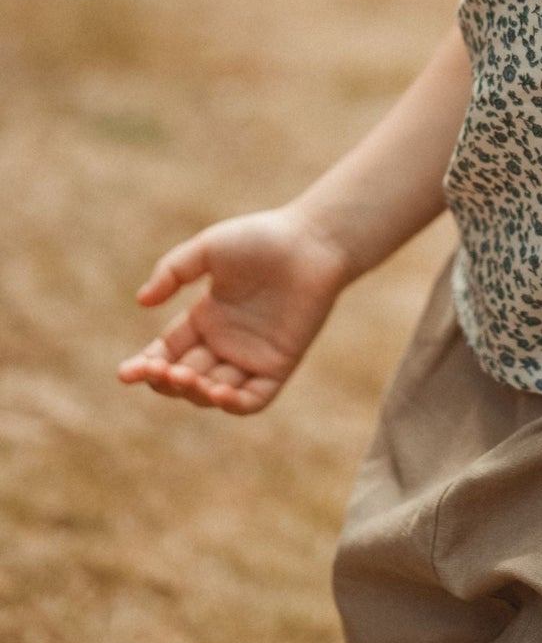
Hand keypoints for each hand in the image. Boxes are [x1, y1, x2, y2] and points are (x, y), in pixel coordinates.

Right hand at [116, 206, 352, 414]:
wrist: (314, 241)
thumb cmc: (262, 238)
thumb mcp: (209, 249)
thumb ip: (173, 271)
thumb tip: (142, 301)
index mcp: (205, 317)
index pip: (166, 352)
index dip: (145, 366)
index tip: (126, 373)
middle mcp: (225, 341)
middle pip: (184, 377)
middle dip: (166, 380)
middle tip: (161, 371)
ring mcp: (251, 356)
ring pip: (212, 392)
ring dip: (194, 393)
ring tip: (186, 376)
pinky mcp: (278, 365)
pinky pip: (253, 399)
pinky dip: (234, 404)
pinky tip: (218, 393)